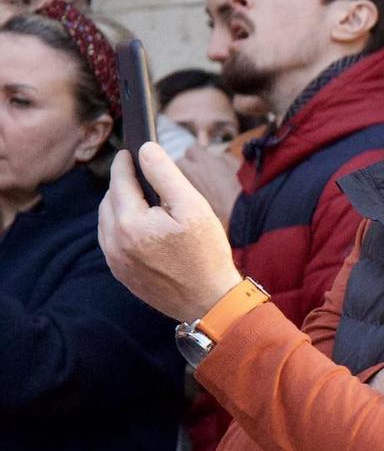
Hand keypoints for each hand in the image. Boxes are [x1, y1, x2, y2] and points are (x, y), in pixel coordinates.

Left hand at [98, 144, 241, 322]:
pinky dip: (121, 227)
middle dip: (123, 185)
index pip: (119, 181)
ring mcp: (115, 260)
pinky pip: (111, 241)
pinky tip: (142, 228)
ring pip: (107, 221)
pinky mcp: (121, 273)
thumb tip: (145, 149)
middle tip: (142, 176)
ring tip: (143, 200)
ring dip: (120, 206)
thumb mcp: (193, 207)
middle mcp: (114, 241)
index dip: (125, 163)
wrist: (209, 301)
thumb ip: (166, 175)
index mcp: (129, 222)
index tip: (130, 151)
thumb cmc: (206, 254)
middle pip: (110, 200)